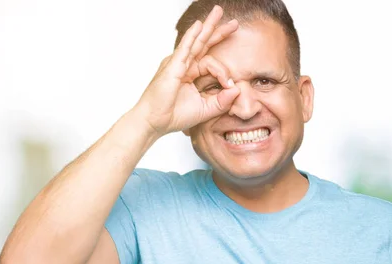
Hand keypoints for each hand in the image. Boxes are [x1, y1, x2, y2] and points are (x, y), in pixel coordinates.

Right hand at [133, 6, 239, 136]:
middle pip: (204, 44)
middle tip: (234, 22)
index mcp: (191, 74)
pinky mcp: (173, 67)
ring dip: (209, 27)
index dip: (224, 72)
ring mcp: (178, 64)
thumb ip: (222, 101)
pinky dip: (192, 36)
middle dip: (218, 31)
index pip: (212, 64)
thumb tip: (237, 89)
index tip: (229, 85)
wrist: (155, 122)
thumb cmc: (174, 116)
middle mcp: (185, 66)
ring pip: (197, 42)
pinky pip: (185, 48)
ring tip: (218, 12)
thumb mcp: (206, 109)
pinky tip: (200, 25)